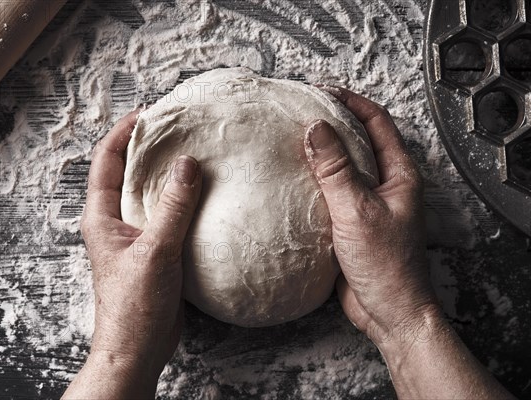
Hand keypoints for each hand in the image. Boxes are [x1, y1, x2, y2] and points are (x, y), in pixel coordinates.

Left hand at [64, 108, 201, 398]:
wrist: (138, 348)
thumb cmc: (135, 305)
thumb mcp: (155, 251)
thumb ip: (172, 208)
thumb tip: (187, 164)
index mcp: (102, 217)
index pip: (107, 161)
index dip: (124, 133)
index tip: (148, 113)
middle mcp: (116, 222)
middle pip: (128, 173)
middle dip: (149, 149)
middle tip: (177, 128)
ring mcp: (136, 236)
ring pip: (150, 194)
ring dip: (168, 175)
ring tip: (194, 154)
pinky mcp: (155, 250)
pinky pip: (167, 215)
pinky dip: (182, 201)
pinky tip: (204, 195)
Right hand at [304, 88, 438, 344]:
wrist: (388, 311)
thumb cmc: (386, 264)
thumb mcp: (357, 210)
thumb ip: (336, 169)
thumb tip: (316, 128)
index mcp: (399, 174)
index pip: (377, 122)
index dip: (350, 101)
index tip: (321, 90)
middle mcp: (385, 184)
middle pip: (359, 140)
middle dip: (332, 123)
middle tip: (300, 112)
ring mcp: (368, 204)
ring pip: (343, 167)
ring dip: (320, 154)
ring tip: (290, 142)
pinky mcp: (351, 223)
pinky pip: (331, 194)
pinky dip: (313, 183)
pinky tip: (290, 182)